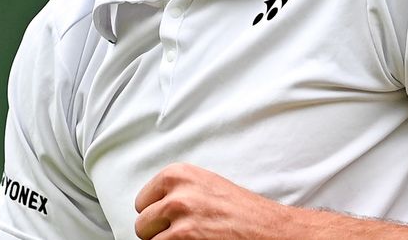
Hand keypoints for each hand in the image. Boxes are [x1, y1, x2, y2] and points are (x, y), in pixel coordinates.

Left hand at [133, 162, 290, 238]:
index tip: (170, 219)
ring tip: (191, 238)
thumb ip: (175, 190)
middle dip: (159, 232)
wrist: (266, 228)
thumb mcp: (204, 185)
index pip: (142, 202)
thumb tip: (151, 207)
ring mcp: (180, 219)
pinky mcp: (184, 239)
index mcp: (178, 174)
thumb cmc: (240, 209)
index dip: (156, 214)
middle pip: (143, 224)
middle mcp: (176, 193)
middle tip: (183, 232)